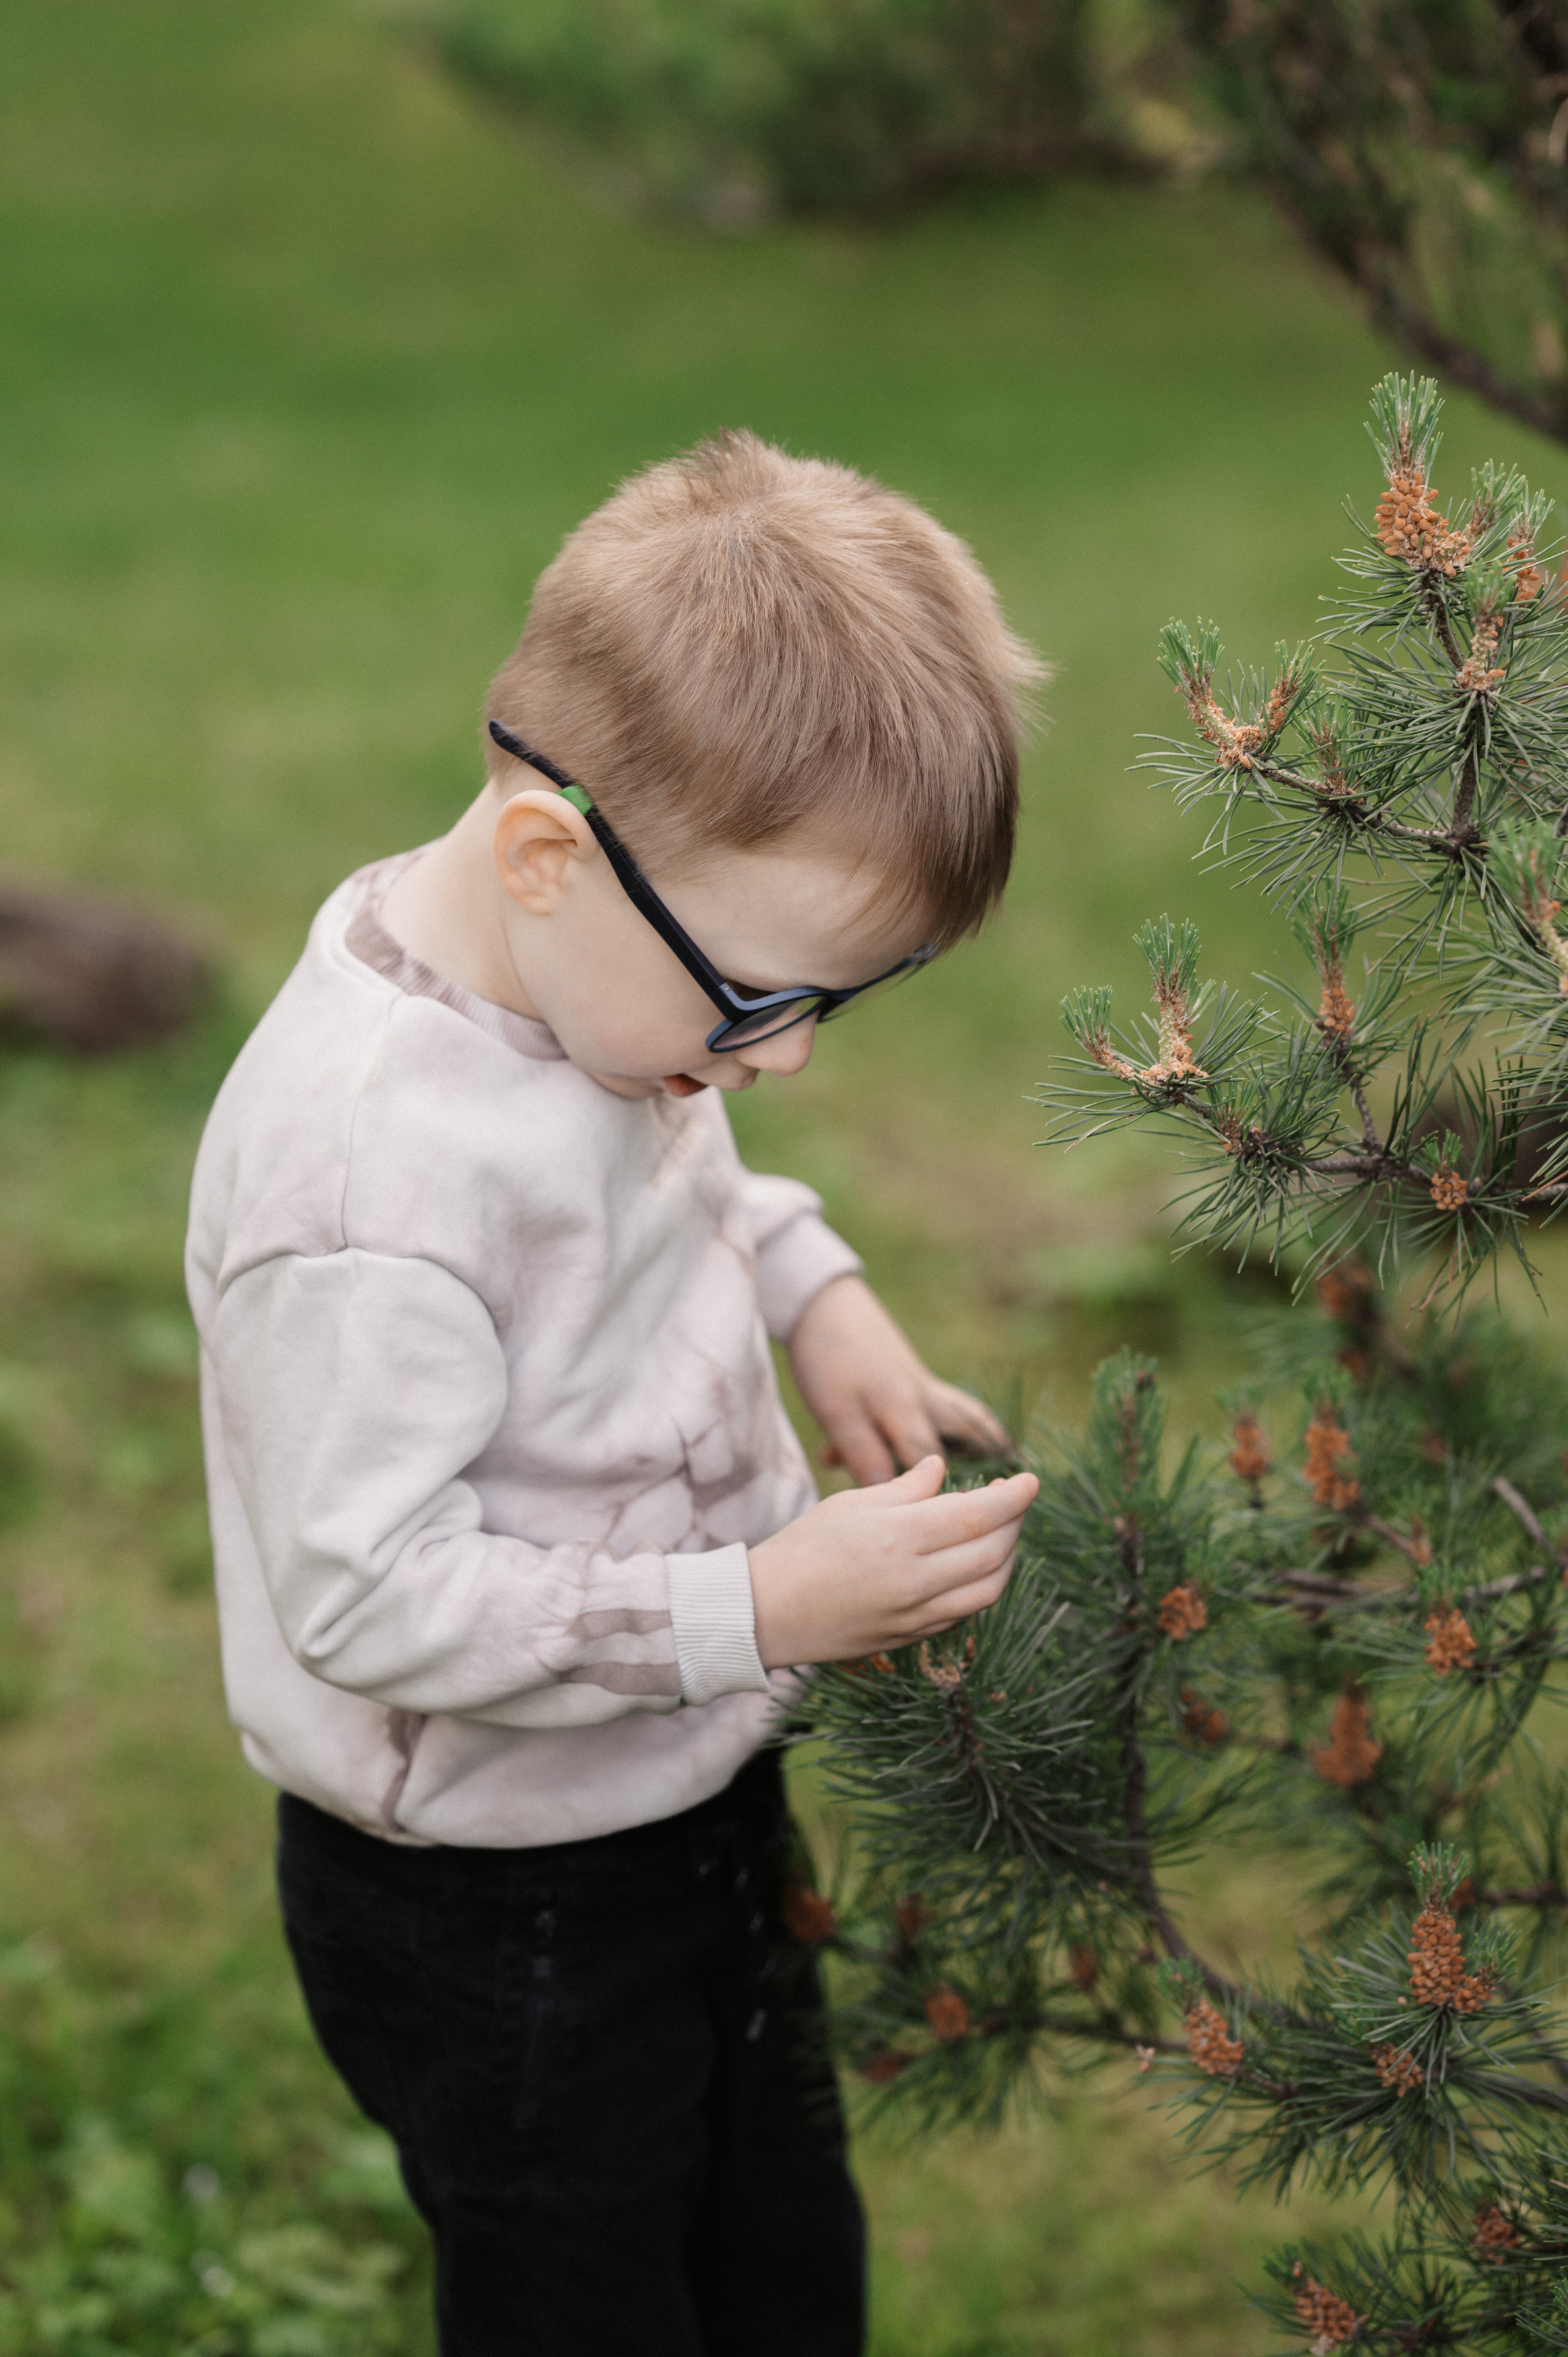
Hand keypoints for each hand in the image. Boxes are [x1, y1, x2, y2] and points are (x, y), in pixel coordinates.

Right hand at [749, 1454, 1037, 1667]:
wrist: (766, 1613)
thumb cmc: (803, 1548)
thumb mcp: (850, 1505)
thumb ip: (905, 1489)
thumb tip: (942, 1470)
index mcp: (898, 1538)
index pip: (978, 1515)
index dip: (1014, 1498)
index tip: (1031, 1480)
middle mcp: (914, 1581)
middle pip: (994, 1552)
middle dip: (1015, 1523)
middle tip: (1012, 1501)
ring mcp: (915, 1615)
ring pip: (989, 1588)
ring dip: (1007, 1558)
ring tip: (1000, 1533)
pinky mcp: (911, 1638)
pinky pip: (965, 1611)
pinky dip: (982, 1584)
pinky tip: (974, 1563)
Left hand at [788, 1274, 1011, 1483]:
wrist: (822, 1305)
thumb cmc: (828, 1359)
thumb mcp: (837, 1413)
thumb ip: (864, 1455)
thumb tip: (889, 1493)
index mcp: (908, 1411)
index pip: (937, 1465)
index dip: (948, 1495)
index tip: (960, 1522)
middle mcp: (927, 1399)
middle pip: (973, 1432)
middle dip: (993, 1460)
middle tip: (1021, 1484)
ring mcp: (925, 1387)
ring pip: (968, 1416)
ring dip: (986, 1439)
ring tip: (1009, 1461)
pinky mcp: (915, 1380)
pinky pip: (948, 1408)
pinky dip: (963, 1425)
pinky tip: (962, 1440)